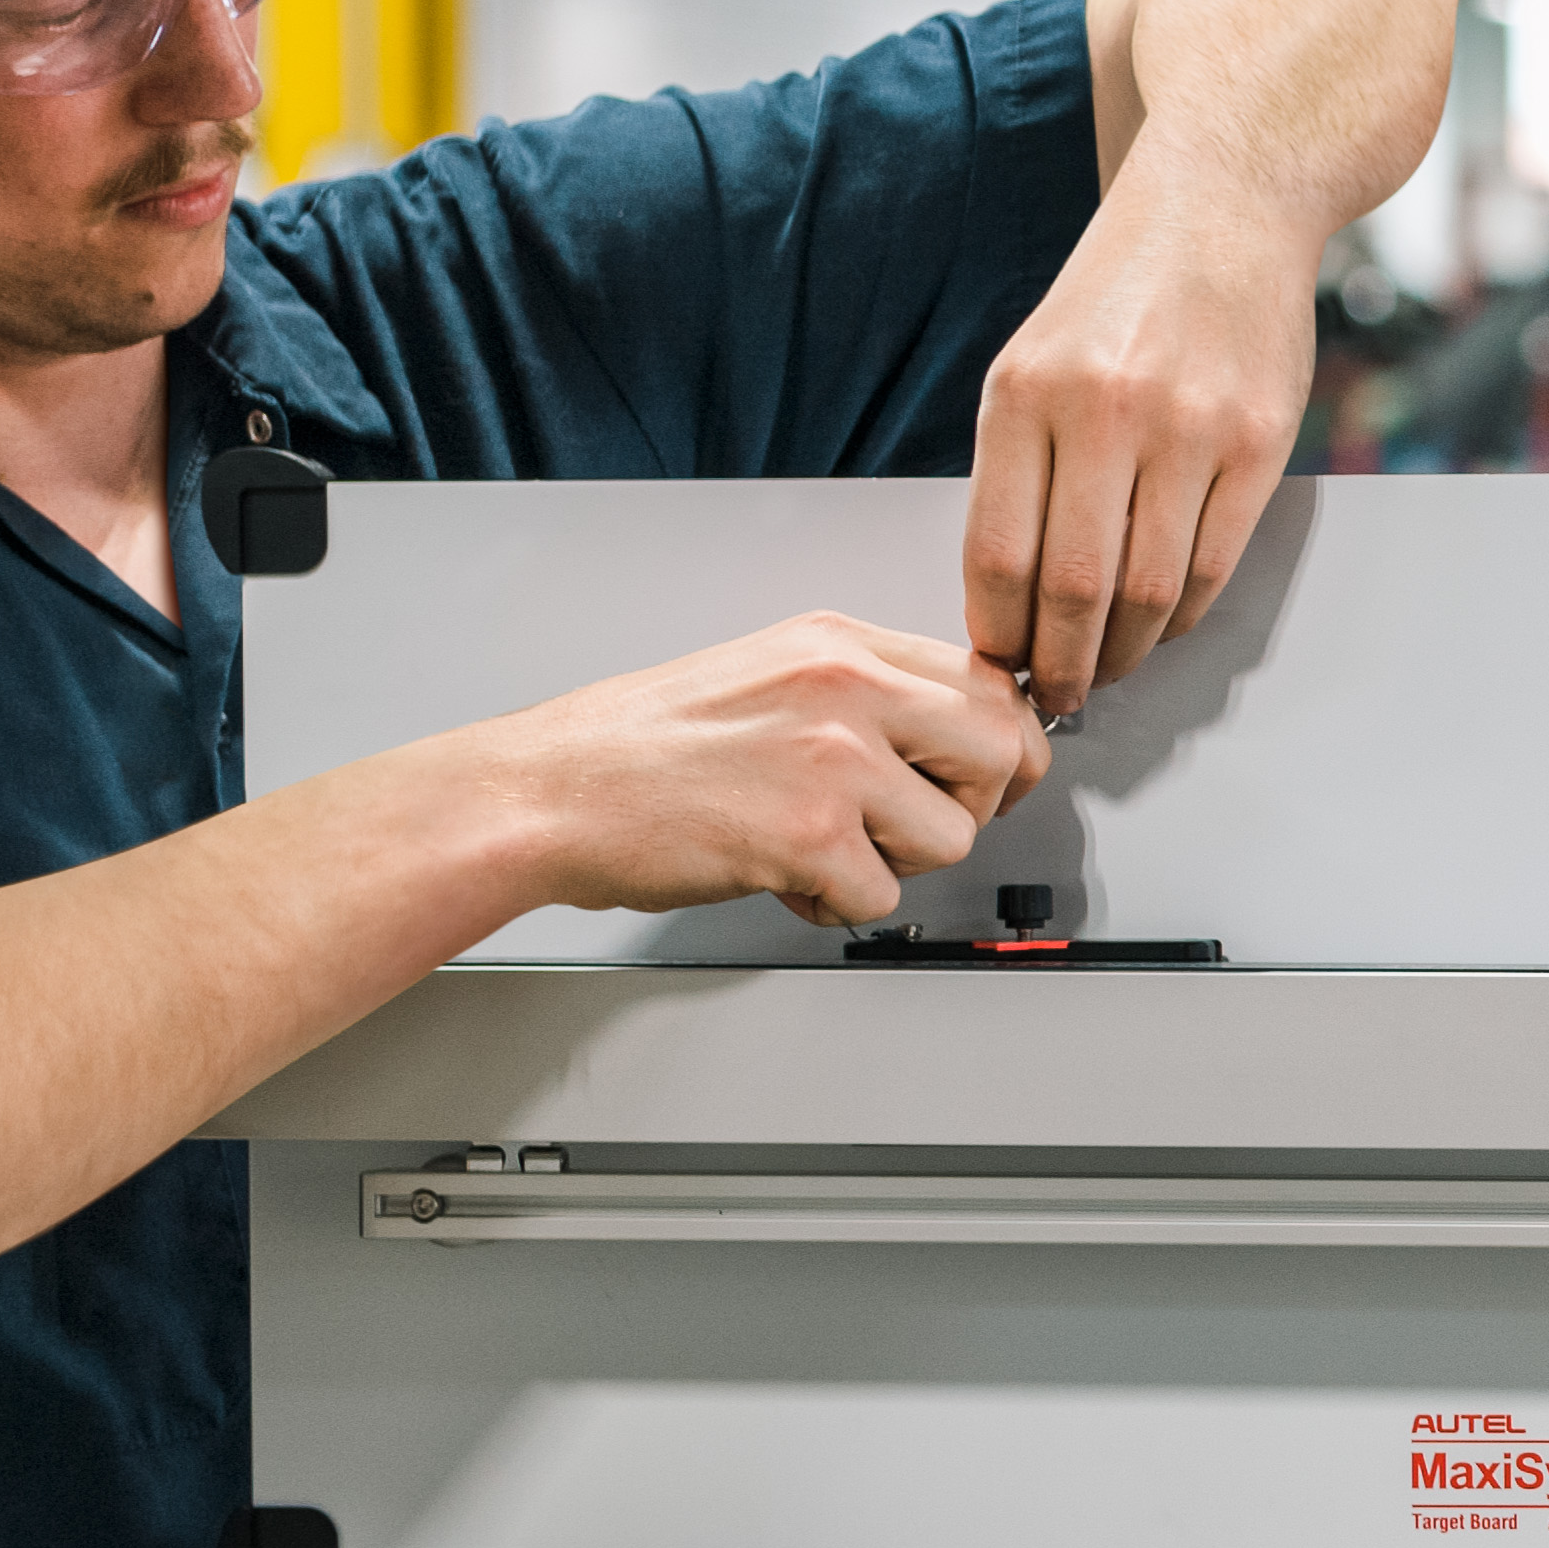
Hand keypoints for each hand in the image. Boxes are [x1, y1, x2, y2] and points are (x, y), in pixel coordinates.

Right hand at [458, 614, 1057, 930]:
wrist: (548, 791)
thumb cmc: (640, 745)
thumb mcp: (768, 674)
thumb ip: (862, 692)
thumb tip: (951, 735)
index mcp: (839, 643)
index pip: (988, 683)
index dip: (1001, 746)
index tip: (986, 779)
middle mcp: (847, 686)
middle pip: (1001, 752)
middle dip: (970, 806)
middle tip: (907, 827)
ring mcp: (833, 758)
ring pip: (952, 836)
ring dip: (893, 863)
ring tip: (819, 849)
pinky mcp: (810, 833)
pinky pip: (881, 895)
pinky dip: (833, 904)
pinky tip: (782, 877)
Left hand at [963, 198, 1310, 708]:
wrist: (1226, 205)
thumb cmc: (1121, 291)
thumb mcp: (1032, 360)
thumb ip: (1019, 466)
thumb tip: (1011, 596)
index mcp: (1026, 393)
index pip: (999, 555)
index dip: (997, 634)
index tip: (998, 664)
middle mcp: (1105, 410)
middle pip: (1074, 589)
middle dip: (1059, 664)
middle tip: (1054, 692)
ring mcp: (1190, 427)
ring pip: (1150, 591)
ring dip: (1125, 651)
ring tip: (1109, 666)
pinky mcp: (1260, 440)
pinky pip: (1214, 564)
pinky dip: (1183, 613)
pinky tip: (1164, 619)